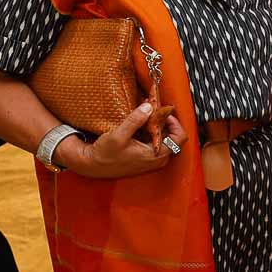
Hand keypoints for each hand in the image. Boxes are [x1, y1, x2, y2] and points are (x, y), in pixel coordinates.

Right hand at [60, 101, 184, 179]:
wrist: (93, 165)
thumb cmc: (105, 155)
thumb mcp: (119, 135)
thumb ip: (135, 120)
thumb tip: (148, 106)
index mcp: (156, 156)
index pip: (179, 138)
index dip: (175, 122)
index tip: (163, 112)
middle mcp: (157, 159)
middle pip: (172, 137)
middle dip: (165, 122)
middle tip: (154, 110)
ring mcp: (151, 158)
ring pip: (163, 138)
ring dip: (157, 125)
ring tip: (146, 113)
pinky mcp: (144, 156)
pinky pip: (154, 141)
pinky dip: (150, 130)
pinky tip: (140, 122)